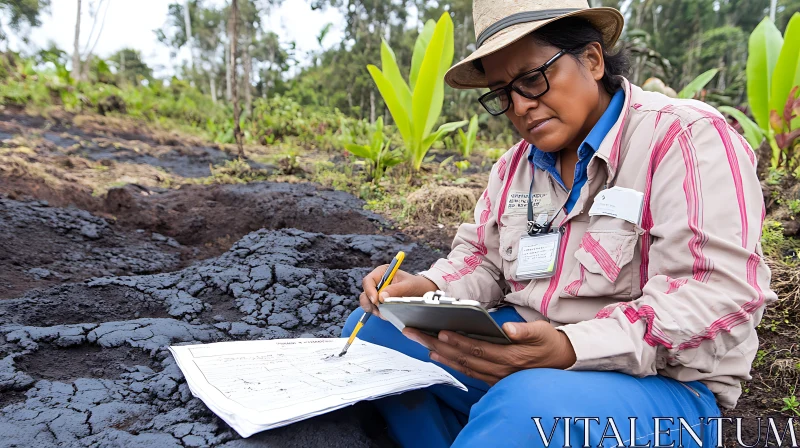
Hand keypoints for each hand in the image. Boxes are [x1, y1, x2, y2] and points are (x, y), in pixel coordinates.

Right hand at [359, 268, 437, 318]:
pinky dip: (379, 313)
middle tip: (380, 310)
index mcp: (382, 272)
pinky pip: (374, 309)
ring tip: (386, 313)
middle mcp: (377, 282)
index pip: (368, 281)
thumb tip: (381, 297)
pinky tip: (387, 314)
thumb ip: (395, 290)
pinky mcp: (380, 302)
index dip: (369, 291)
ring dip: (374, 310)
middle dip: (371, 303)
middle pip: (365, 293)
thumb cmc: (416, 285)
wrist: (423, 292)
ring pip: (367, 303)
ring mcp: (377, 293)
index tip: (376, 301)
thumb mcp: (408, 286)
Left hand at [403, 321, 576, 384]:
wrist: (563, 361)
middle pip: (464, 358)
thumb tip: (507, 328)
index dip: (458, 341)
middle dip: (438, 345)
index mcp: (510, 357)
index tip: (440, 331)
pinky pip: (470, 372)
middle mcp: (501, 370)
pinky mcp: (495, 379)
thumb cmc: (550, 342)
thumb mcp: (542, 331)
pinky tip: (439, 356)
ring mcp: (497, 377)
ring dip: (441, 356)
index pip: (478, 348)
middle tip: (416, 333)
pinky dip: (453, 364)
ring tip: (422, 344)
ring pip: (464, 367)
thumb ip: (525, 331)